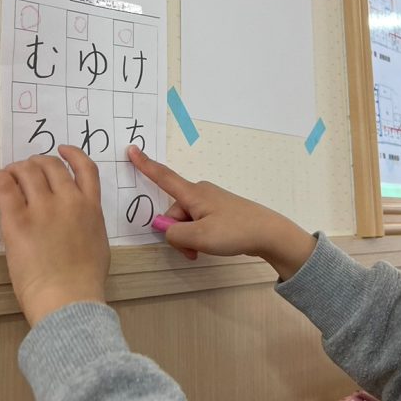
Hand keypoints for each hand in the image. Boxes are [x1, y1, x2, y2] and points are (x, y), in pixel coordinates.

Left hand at [0, 147, 110, 326]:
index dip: (72, 154)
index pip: (85, 167)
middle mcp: (68, 200)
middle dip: (37, 163)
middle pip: (51, 165)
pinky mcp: (17, 220)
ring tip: (11, 177)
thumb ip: (88, 222)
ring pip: (27, 170)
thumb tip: (76, 219)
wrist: (68, 298)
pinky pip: (4, 186)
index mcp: (91, 207)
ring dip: (17, 169)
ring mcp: (43, 208)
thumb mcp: (98, 243)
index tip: (61, 151)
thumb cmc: (85, 281)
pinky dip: (0, 178)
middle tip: (27, 172)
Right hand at [128, 146, 316, 279]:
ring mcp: (211, 203)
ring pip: (186, 222)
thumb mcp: (198, 237)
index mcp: (193, 193)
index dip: (144, 165)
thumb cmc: (234, 231)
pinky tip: (210, 247)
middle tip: (193, 251)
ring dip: (189, 239)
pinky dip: (199, 238)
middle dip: (177, 233)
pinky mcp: (220, 213)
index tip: (131, 149)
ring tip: (203, 251)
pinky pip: (199, 225)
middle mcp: (200, 193)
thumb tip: (166, 229)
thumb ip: (174, 233)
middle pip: (174, 212)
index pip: (163, 177)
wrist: (269, 234)